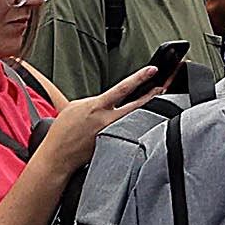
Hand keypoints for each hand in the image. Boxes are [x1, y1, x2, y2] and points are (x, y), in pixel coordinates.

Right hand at [25, 63, 170, 187]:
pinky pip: (130, 131)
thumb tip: (111, 99)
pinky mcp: (114, 144)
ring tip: (161, 99)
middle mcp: (108, 120)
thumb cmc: (63, 130)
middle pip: (138, 104)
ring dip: (150, 108)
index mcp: (97, 106)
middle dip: (154, 93)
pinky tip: (147, 121)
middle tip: (166, 84)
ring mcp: (113, 133)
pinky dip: (139, 124)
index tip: (153, 69)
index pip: (123, 88)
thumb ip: (96, 101)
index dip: (139, 78)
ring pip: (137, 118)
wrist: (58, 155)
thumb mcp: (75, 107)